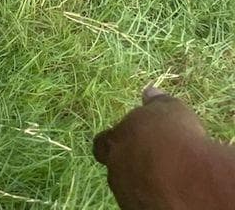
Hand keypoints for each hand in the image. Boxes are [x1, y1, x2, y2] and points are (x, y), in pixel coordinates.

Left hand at [93, 87, 234, 209]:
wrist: (187, 179)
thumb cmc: (175, 137)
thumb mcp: (169, 110)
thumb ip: (156, 102)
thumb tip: (149, 91)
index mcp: (115, 141)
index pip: (102, 143)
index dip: (114, 142)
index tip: (128, 142)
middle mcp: (115, 169)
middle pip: (116, 167)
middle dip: (130, 164)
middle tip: (152, 162)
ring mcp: (127, 194)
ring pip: (130, 189)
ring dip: (143, 183)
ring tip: (167, 179)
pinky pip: (144, 204)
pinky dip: (154, 199)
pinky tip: (171, 195)